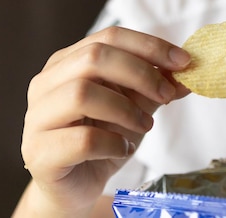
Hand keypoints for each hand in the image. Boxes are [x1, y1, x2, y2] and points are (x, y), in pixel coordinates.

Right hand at [15, 26, 190, 216]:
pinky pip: (82, 139)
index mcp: (66, 63)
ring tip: (145, 125)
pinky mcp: (40, 153)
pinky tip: (122, 149)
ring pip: (81, 94)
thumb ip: (154, 88)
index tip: (183, 61)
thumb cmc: (101, 140)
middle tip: (167, 94)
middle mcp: (46, 84)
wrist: (74, 188)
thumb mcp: (133, 107)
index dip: (149, 46)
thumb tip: (188, 74)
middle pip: (93, 58)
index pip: (109, 37)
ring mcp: (37, 118)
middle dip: (140, 73)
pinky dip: (112, 143)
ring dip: (126, 108)